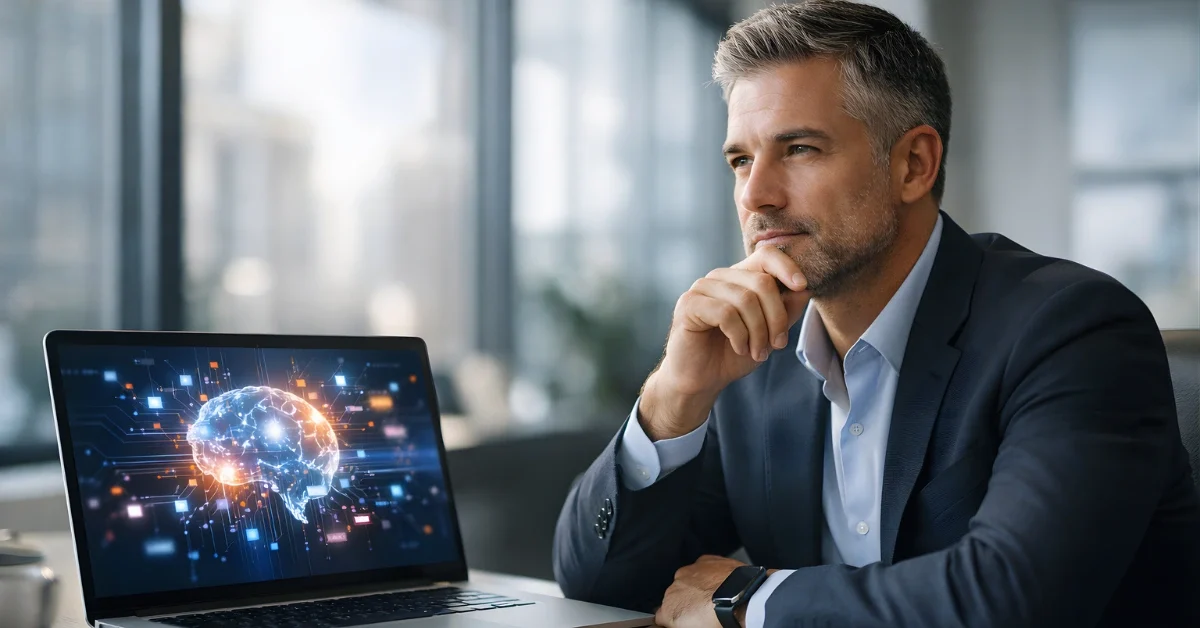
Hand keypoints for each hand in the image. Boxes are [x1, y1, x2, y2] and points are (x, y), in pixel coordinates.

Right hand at [640, 247, 809, 439]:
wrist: (701, 380)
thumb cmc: (733, 354)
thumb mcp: (769, 334)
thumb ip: (787, 311)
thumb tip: (804, 290)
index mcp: (740, 277)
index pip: (766, 255)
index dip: (787, 267)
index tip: (802, 286)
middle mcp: (720, 277)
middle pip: (762, 282)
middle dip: (777, 318)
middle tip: (778, 344)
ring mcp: (702, 288)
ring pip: (746, 300)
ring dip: (759, 332)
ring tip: (757, 352)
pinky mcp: (689, 304)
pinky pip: (726, 314)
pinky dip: (740, 336)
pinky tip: (740, 348)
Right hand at [655, 555, 748, 627]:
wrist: (744, 599)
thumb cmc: (721, 619)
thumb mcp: (696, 627)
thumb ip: (684, 622)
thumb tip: (687, 621)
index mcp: (669, 609)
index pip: (663, 616)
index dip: (676, 620)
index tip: (687, 621)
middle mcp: (674, 587)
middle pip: (675, 596)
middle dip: (687, 602)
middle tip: (704, 612)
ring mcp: (689, 572)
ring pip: (688, 580)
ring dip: (697, 587)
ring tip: (715, 598)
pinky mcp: (704, 560)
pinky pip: (702, 568)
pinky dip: (709, 574)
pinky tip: (722, 584)